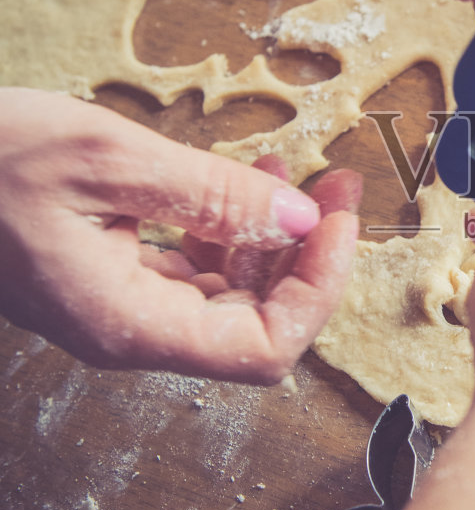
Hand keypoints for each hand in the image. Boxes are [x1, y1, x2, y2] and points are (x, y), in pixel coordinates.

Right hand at [0, 89, 359, 381]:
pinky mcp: (100, 276)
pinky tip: (234, 182)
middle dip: (306, 257)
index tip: (339, 217)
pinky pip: (185, 271)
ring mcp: (111, 306)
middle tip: (334, 184)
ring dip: (268, 239)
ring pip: (223, 298)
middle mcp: (125, 330)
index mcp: (127, 323)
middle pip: (252, 327)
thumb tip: (298, 217)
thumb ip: (211, 194)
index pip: (264, 350)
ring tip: (287, 170)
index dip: (318, 288)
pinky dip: (223, 230)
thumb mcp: (108, 159)